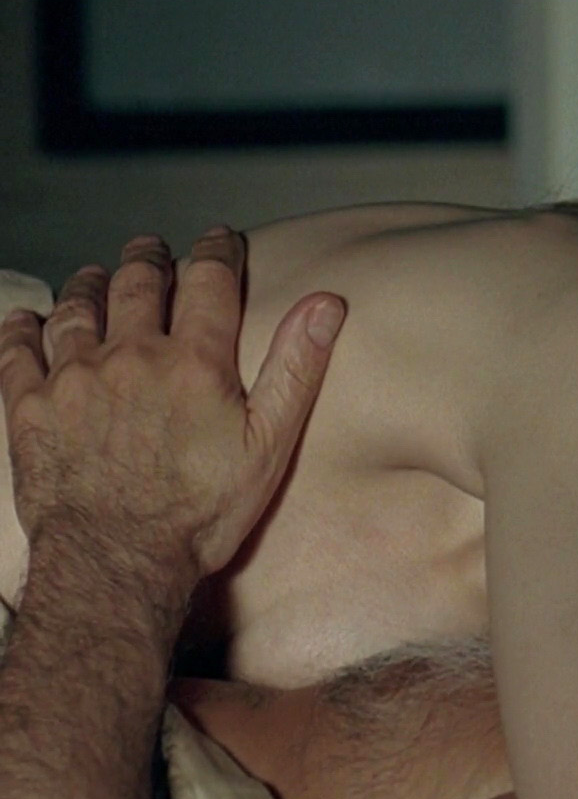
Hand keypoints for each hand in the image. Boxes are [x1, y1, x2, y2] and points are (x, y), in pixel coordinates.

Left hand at [0, 228, 344, 581]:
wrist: (117, 560)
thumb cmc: (200, 515)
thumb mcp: (269, 445)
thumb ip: (296, 368)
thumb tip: (326, 305)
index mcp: (194, 362)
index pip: (209, 281)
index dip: (218, 251)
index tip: (222, 238)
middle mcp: (131, 356)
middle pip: (136, 283)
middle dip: (148, 259)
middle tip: (152, 250)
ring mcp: (74, 378)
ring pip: (76, 309)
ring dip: (89, 285)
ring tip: (95, 276)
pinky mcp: (28, 407)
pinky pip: (16, 350)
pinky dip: (22, 328)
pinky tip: (27, 321)